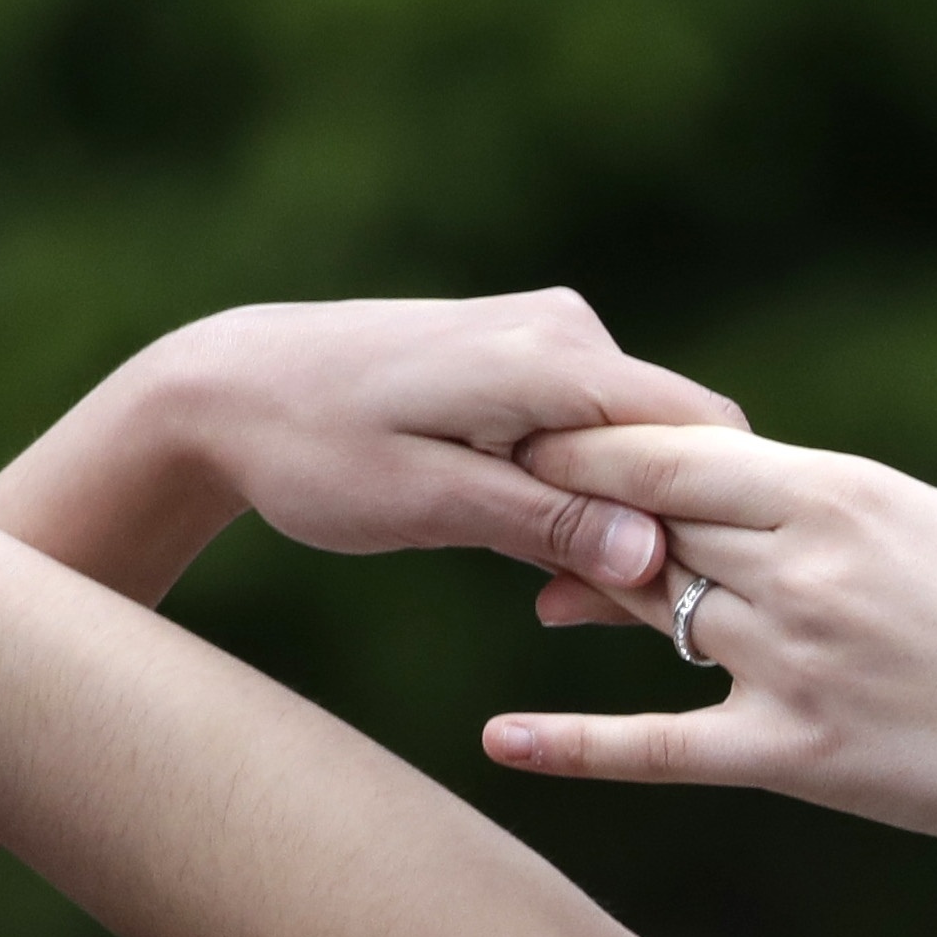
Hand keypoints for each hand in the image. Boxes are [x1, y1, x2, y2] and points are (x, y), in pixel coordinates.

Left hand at [127, 293, 738, 593]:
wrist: (226, 389)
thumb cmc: (310, 450)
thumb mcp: (426, 504)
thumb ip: (544, 524)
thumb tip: (652, 557)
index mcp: (554, 357)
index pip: (702, 433)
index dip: (710, 518)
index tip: (673, 597)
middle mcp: (568, 328)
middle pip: (676, 440)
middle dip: (661, 526)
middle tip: (597, 609)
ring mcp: (549, 333)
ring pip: (634, 442)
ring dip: (614, 515)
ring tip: (547, 586)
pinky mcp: (526, 352)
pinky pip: (591, 429)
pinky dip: (579, 489)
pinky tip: (522, 538)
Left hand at [481, 426, 936, 861]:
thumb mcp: (922, 528)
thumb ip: (817, 508)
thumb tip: (724, 491)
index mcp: (839, 493)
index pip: (675, 450)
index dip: (588, 440)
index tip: (531, 422)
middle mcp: (804, 567)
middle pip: (644, 522)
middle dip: (566, 505)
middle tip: (496, 489)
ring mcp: (793, 660)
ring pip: (648, 613)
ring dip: (585, 598)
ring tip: (535, 591)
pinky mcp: (795, 754)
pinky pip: (659, 744)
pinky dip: (574, 746)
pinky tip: (501, 740)